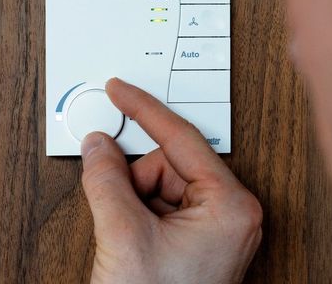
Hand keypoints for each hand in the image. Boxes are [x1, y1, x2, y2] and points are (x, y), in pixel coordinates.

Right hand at [80, 78, 262, 283]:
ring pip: (160, 186)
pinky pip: (161, 208)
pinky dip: (136, 215)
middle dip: (135, 177)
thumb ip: (107, 179)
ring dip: (133, 201)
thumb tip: (99, 144)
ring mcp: (216, 230)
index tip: (122, 89)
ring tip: (125, 239)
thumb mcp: (124, 234)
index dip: (146, 110)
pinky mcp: (198, 243)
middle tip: (117, 205)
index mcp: (232, 205)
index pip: (183, 139)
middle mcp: (232, 214)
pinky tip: (129, 240)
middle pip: (169, 164)